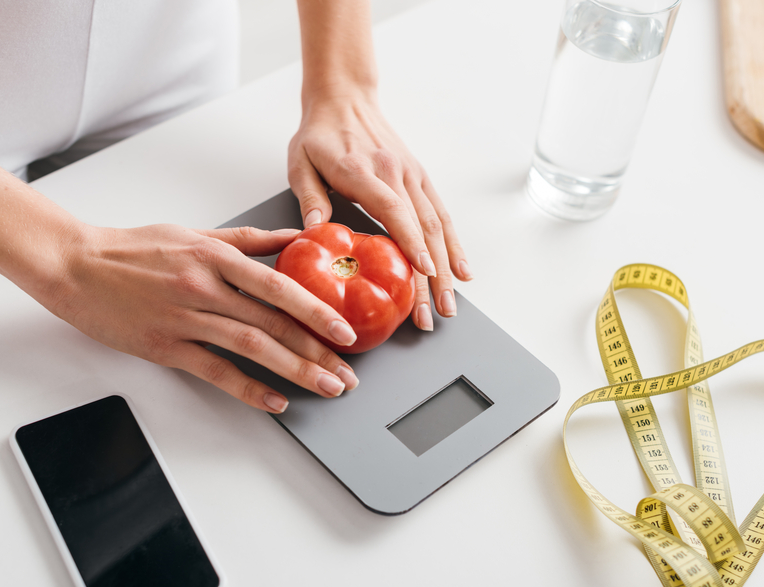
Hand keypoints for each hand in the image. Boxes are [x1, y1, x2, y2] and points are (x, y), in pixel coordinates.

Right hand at [48, 224, 360, 412]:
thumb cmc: (134, 248)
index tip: (345, 330)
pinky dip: (247, 388)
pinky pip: (213, 370)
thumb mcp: (195, 233)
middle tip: (347, 372)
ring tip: (325, 387)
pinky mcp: (163, 345)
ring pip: (251, 347)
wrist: (74, 264)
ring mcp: (183, 317)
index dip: (317, 310)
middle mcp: (204, 286)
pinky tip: (274, 401)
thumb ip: (247, 240)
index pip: (280, 286)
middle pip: (273, 322)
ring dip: (294, 371)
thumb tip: (293, 239)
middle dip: (317, 350)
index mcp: (216, 256)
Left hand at [287, 90, 472, 331]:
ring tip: (451, 302)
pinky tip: (461, 271)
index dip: (411, 242)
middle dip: (432, 275)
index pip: (393, 210)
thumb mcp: (301, 163)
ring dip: (448, 267)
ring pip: (438, 226)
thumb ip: (310, 198)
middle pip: (422, 228)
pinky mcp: (420, 178)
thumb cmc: (319, 135)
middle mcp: (396, 173)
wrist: (345, 98)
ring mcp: (413, 175)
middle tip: (436, 312)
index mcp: (363, 170)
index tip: (424, 272)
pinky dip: (454, 245)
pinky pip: (441, 215)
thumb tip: (317, 232)